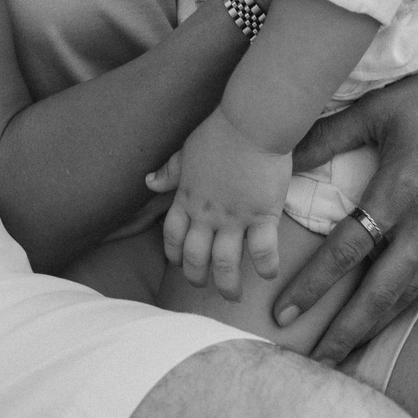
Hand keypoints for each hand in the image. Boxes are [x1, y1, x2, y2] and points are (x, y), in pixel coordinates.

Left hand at [161, 107, 291, 300]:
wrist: (252, 122)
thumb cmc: (220, 131)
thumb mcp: (187, 150)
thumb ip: (171, 171)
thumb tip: (149, 181)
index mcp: (187, 198)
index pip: (172, 236)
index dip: (173, 254)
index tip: (179, 262)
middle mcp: (206, 214)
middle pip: (195, 258)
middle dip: (196, 277)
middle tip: (203, 284)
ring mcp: (234, 218)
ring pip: (225, 264)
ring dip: (227, 285)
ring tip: (232, 295)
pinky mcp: (262, 216)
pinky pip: (263, 252)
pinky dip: (265, 268)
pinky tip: (268, 275)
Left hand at [272, 28, 417, 361]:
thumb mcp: (379, 106)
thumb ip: (329, 136)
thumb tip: (283, 156)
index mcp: (399, 193)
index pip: (345, 253)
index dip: (310, 287)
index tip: (283, 314)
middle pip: (381, 294)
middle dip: (348, 331)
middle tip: (319, 362)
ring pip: (413, 290)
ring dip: (382, 321)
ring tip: (354, 346)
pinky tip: (403, 307)